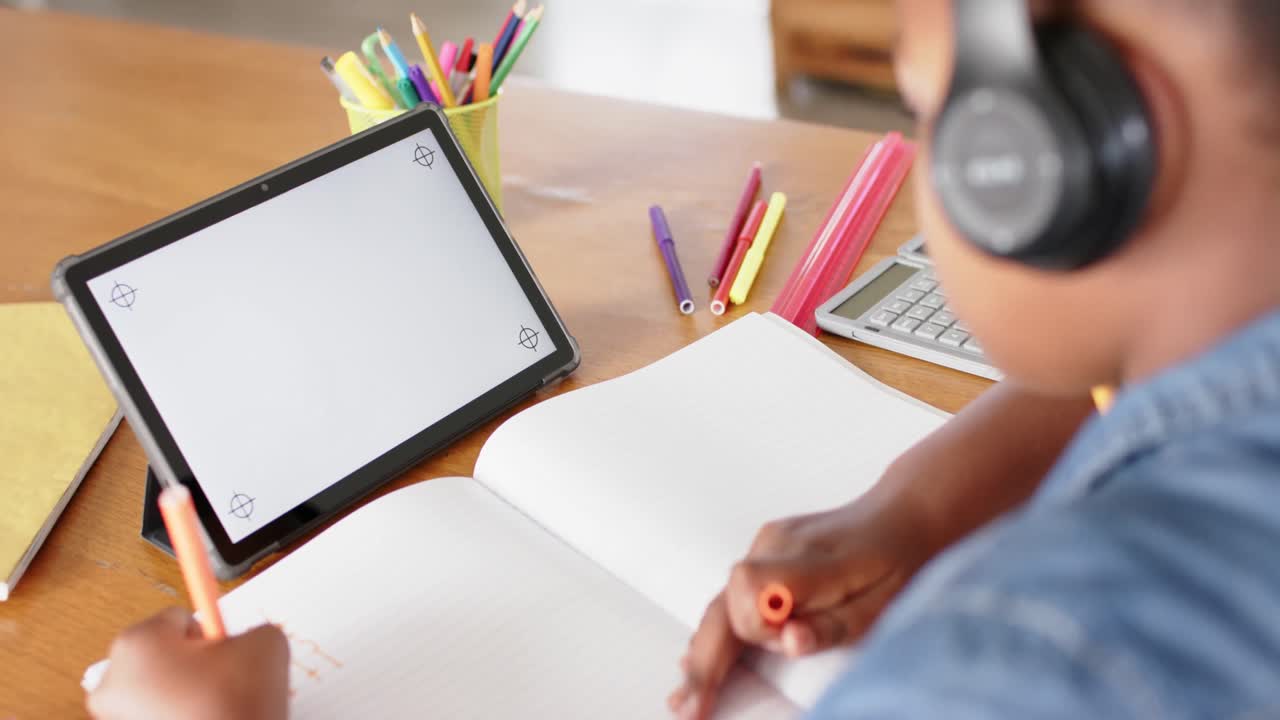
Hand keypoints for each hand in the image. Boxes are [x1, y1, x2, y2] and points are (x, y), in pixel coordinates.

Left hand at [87, 608, 289, 719]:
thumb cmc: (233, 708)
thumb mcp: (266, 645)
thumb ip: (254, 629)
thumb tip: (248, 641)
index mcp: (138, 644)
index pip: (181, 618)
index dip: (212, 635)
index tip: (225, 652)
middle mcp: (112, 679)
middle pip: (164, 654)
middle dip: (195, 665)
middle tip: (224, 685)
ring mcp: (112, 718)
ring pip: (160, 688)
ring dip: (186, 695)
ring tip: (215, 711)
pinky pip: (156, 717)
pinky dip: (178, 718)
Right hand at [668, 495, 936, 719]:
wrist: (901, 517)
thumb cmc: (896, 565)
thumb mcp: (878, 604)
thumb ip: (830, 625)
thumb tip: (787, 643)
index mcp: (808, 559)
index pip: (751, 589)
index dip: (759, 624)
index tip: (784, 643)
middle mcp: (776, 545)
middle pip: (725, 604)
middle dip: (706, 659)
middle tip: (690, 708)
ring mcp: (765, 545)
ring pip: (722, 601)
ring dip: (703, 651)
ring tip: (685, 698)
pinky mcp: (764, 553)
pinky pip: (732, 594)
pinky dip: (717, 630)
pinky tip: (696, 660)